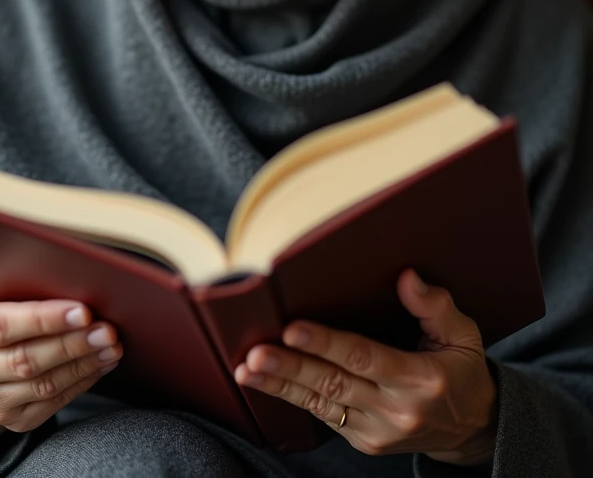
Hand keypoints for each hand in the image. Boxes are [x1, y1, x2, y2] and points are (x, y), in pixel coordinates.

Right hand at [0, 285, 122, 443]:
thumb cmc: (0, 303)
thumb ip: (22, 280)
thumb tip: (71, 274)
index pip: (2, 325)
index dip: (43, 319)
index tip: (83, 311)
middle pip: (26, 359)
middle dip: (73, 344)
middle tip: (108, 330)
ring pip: (43, 385)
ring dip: (84, 364)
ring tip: (112, 346)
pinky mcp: (11, 418)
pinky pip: (52, 403)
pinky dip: (82, 382)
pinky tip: (101, 364)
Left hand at [235, 269, 497, 465]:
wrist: (473, 429)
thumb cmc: (464, 372)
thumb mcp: (463, 336)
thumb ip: (436, 306)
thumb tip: (407, 277)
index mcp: (420, 379)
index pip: (365, 358)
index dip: (327, 344)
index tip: (294, 329)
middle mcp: (396, 410)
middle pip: (334, 384)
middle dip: (291, 368)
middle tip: (255, 354)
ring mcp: (378, 431)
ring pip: (321, 404)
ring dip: (281, 386)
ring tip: (247, 370)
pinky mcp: (365, 442)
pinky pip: (325, 417)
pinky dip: (294, 399)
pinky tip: (267, 384)